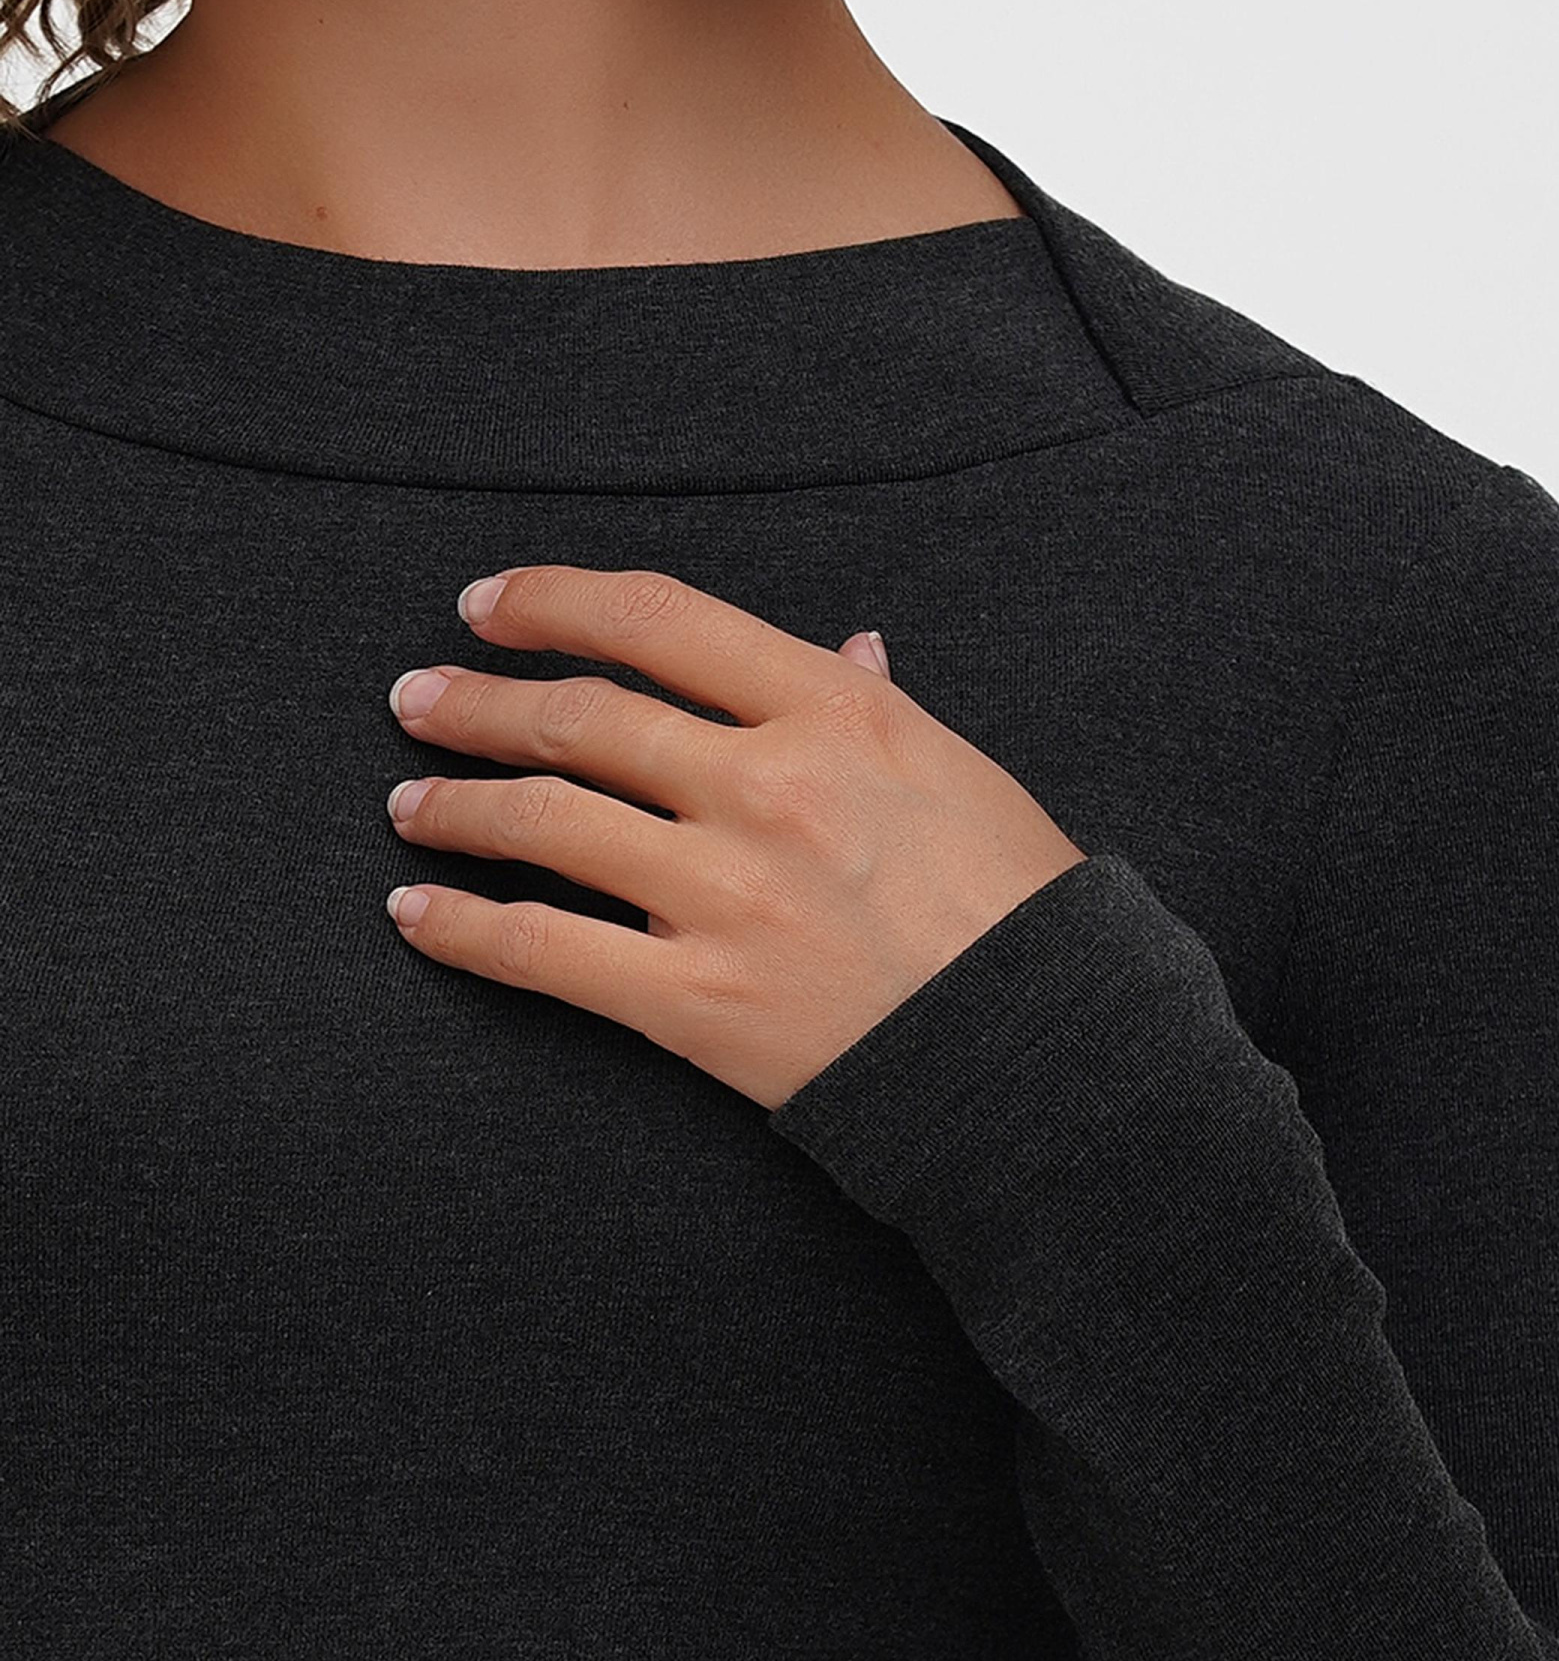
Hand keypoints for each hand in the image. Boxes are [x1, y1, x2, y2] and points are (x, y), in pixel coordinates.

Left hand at [381, 565, 1088, 1109]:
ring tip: (409, 804)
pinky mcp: (693, 1000)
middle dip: (476, 702)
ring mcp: (722, 894)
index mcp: (834, 713)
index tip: (490, 605)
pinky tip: (415, 915)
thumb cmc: (1019, 913)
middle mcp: (765, 786)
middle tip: (417, 701)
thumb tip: (846, 649)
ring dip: (455, 806)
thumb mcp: (963, 777)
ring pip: (544, 823)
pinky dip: (462, 928)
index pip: (658, 621)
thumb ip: (881, 709)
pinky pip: (542, 950)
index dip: (553, 601)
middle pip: (579, 717)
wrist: (1047, 1059)